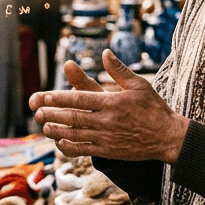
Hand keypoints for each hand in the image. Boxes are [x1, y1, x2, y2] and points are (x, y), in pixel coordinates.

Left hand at [30, 48, 186, 163]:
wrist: (168, 137)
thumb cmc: (154, 108)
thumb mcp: (139, 85)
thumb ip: (118, 70)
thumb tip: (105, 53)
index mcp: (112, 103)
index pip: (79, 99)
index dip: (59, 98)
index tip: (44, 96)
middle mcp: (107, 121)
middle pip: (72, 117)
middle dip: (52, 114)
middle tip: (36, 111)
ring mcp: (107, 138)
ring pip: (75, 134)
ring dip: (56, 130)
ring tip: (43, 126)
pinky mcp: (109, 151)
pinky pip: (84, 149)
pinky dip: (69, 146)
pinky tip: (60, 142)